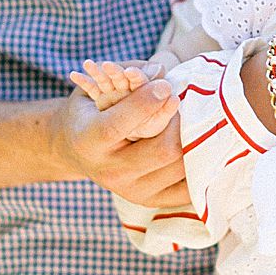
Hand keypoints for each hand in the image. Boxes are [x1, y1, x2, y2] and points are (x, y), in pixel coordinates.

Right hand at [53, 85, 190, 211]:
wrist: (76, 150)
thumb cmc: (93, 110)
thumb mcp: (98, 86)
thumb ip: (128, 75)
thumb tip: (162, 74)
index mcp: (90, 141)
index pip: (119, 125)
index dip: (147, 103)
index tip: (165, 85)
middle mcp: (109, 172)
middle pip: (162, 150)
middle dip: (179, 123)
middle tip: (183, 104)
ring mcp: (131, 191)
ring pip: (180, 168)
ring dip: (194, 140)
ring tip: (194, 121)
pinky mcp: (150, 200)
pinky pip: (187, 190)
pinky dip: (199, 168)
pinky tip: (199, 147)